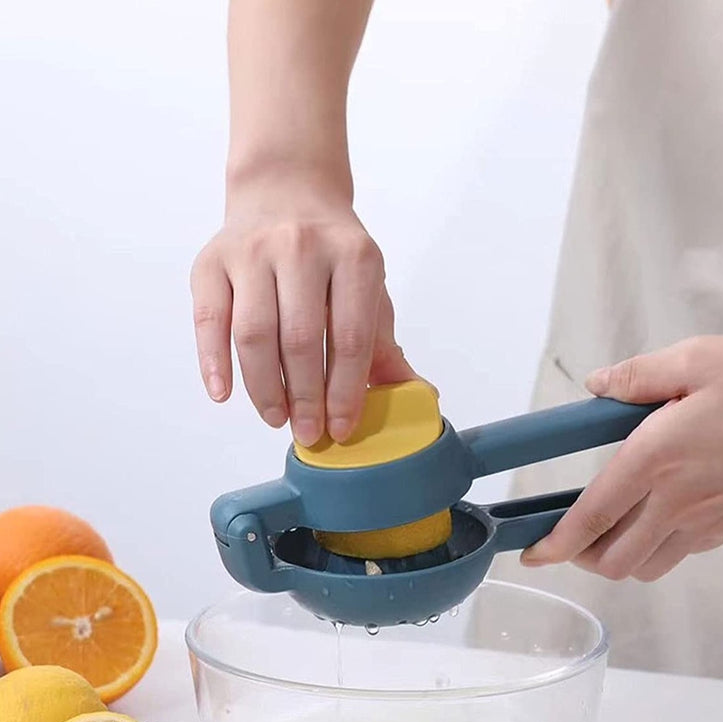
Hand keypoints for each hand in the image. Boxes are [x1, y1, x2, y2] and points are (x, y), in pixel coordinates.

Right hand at [190, 178, 416, 444]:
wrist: (286, 190)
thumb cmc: (331, 252)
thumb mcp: (368, 287)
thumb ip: (384, 343)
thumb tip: (415, 394)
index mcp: (353, 255)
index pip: (350, 338)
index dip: (346, 390)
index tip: (341, 428)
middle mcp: (301, 247)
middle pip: (301, 339)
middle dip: (306, 397)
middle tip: (307, 432)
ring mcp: (252, 251)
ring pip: (254, 334)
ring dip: (265, 387)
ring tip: (277, 418)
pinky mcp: (211, 261)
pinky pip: (208, 320)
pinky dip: (213, 361)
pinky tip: (224, 394)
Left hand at [521, 336, 722, 580]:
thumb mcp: (697, 359)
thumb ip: (638, 375)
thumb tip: (597, 385)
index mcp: (656, 458)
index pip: (592, 514)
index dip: (556, 542)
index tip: (533, 554)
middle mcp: (676, 501)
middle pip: (613, 559)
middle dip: (582, 556)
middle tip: (572, 535)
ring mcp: (706, 523)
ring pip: (646, 568)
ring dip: (619, 559)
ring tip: (612, 532)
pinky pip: (679, 556)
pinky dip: (656, 551)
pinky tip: (660, 518)